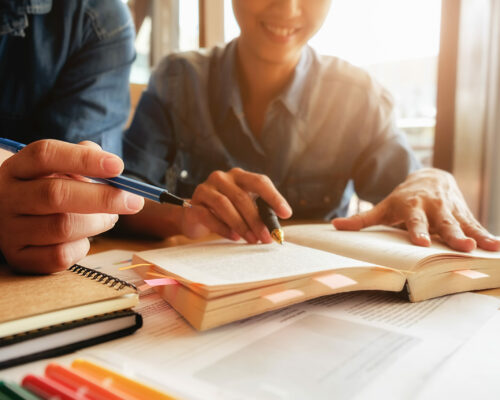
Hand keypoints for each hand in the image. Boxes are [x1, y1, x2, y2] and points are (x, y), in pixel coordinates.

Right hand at [0, 139, 143, 272]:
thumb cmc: (45, 186)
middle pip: (56, 195)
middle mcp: (7, 197)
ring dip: (98, 223)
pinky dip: (82, 247)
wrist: (9, 217)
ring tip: (110, 217)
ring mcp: (10, 230)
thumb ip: (83, 158)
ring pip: (62, 227)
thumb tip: (112, 167)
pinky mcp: (19, 257)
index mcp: (17, 167)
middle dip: (103, 198)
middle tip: (133, 201)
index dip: (84, 159)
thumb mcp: (57, 167)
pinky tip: (85, 237)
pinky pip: (59, 256)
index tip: (118, 166)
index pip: (46, 155)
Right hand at [189, 168, 291, 242]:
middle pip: (242, 197)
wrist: (194, 216)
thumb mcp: (244, 209)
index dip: (274, 197)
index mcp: (239, 176)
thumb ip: (259, 212)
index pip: (259, 181)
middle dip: (257, 220)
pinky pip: (208, 216)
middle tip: (266, 237)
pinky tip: (234, 238)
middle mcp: (221, 178)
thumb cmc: (225, 212)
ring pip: (224, 205)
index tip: (286, 214)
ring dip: (241, 225)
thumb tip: (276, 228)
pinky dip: (223, 228)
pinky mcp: (193, 204)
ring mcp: (205, 189)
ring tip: (252, 240)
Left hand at [332, 168, 499, 251]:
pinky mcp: (464, 213)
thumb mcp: (383, 207)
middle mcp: (434, 207)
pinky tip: (497, 247)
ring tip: (485, 247)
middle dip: (452, 234)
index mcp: (412, 206)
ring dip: (475, 236)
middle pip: (443, 223)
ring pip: (463, 224)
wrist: (429, 178)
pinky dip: (487, 235)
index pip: (414, 221)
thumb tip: (334, 226)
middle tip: (462, 246)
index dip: (417, 231)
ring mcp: (451, 210)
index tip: (420, 242)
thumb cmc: (402, 199)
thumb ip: (361, 219)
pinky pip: (476, 225)